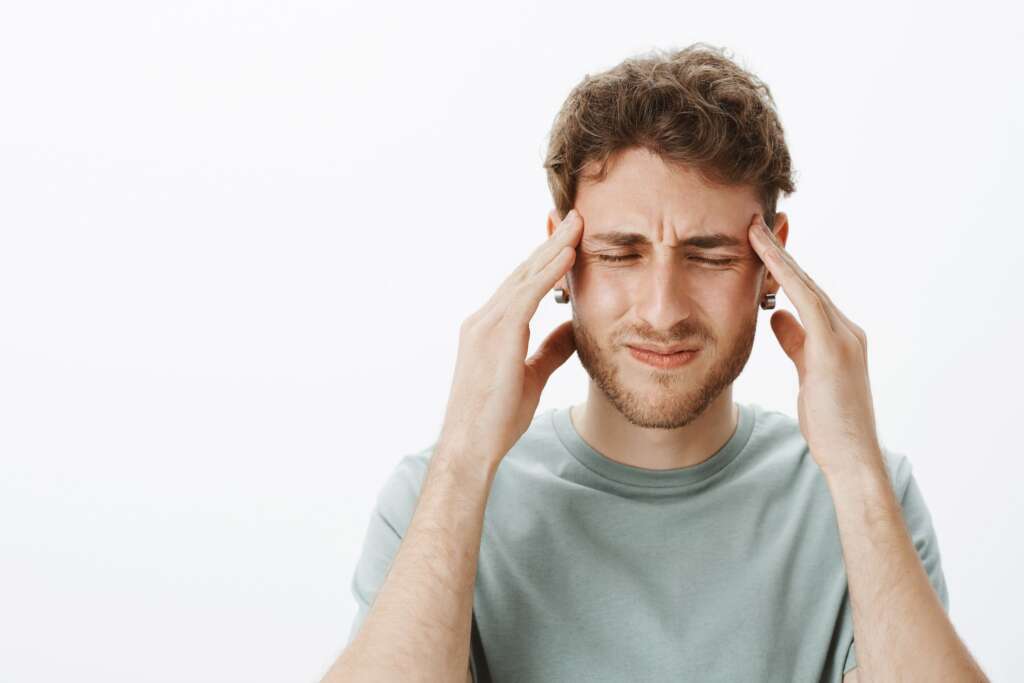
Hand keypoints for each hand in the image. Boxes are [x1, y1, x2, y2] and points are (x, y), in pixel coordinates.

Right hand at [437, 209, 581, 468]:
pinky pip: (527, 295)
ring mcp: (486, 325)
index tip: (567, 238)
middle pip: (522, 272)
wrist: (470, 446)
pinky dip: (548, 272)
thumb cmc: (495, 418)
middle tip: (574, 215)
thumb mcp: (531, 376)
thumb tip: (574, 329)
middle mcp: (483, 319)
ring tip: (579, 224)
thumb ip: (550, 349)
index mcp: (488, 328)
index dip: (544, 260)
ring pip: (525, 276)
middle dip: (550, 242)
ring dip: (554, 248)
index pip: (521, 285)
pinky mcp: (496, 335)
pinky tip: (569, 255)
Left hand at [748, 213, 882, 475]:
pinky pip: (807, 301)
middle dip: (780, 253)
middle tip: (754, 224)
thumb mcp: (806, 375)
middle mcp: (846, 330)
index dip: (783, 268)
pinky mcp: (835, 347)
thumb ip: (796, 343)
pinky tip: (765, 257)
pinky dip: (786, 276)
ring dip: (779, 257)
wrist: (852, 457)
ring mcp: (844, 337)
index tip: (759, 246)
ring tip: (754, 230)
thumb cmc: (829, 423)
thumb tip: (778, 317)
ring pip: (806, 285)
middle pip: (807, 282)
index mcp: (839, 337)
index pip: (806, 294)